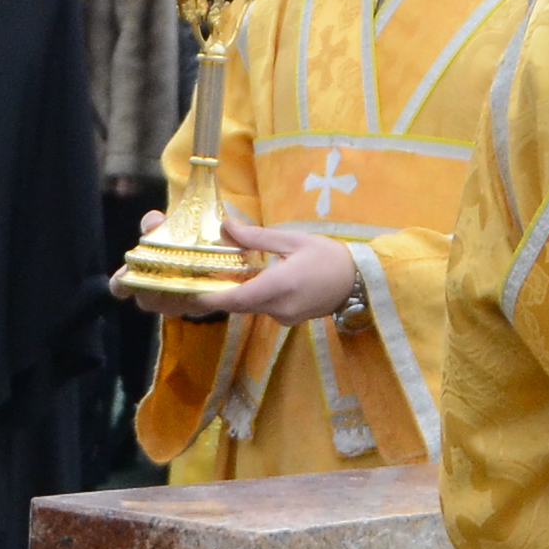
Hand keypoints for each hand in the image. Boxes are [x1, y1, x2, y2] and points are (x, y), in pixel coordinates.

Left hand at [184, 214, 364, 324]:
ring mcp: (284, 318)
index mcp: (279, 287)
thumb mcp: (292, 240)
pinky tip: (255, 279)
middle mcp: (278, 308)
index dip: (210, 296)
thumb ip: (256, 237)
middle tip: (200, 275)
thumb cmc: (327, 256)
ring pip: (250, 307)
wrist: (359, 280)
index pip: (235, 298)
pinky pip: (263, 308)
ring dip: (238, 292)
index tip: (189, 290)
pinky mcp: (289, 321)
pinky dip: (255, 296)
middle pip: (238, 304)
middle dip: (219, 292)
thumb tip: (226, 226)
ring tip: (226, 272)